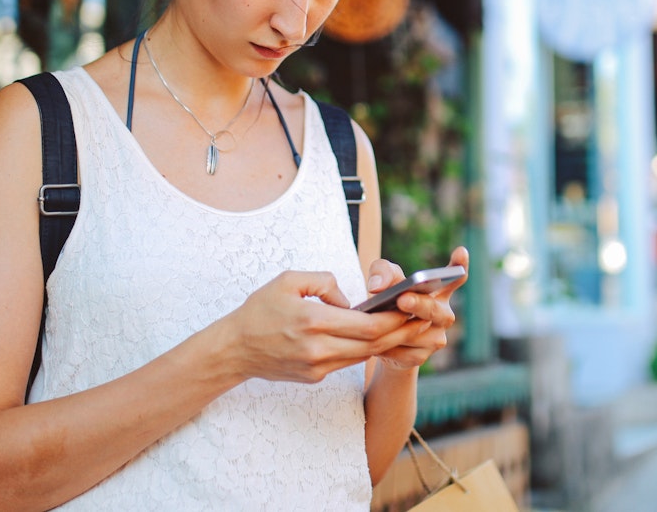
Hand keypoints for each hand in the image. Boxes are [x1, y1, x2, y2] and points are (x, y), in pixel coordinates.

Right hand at [222, 271, 412, 383]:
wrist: (235, 349)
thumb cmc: (260, 310)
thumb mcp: (289, 280)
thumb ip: (325, 282)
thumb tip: (349, 298)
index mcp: (313, 322)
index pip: (368, 325)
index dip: (395, 319)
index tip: (411, 308)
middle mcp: (318, 349)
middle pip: (373, 345)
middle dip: (400, 332)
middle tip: (421, 320)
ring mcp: (317, 367)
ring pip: (363, 356)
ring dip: (387, 343)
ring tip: (406, 328)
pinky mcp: (315, 377)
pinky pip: (347, 362)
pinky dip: (364, 350)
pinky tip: (376, 338)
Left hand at [363, 247, 468, 370]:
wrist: (381, 341)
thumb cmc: (388, 302)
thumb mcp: (383, 281)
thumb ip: (382, 272)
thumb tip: (377, 286)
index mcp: (439, 292)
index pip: (455, 278)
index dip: (460, 266)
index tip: (461, 251)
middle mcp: (443, 315)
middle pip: (434, 310)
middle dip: (419, 304)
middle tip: (403, 299)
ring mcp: (436, 338)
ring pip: (415, 333)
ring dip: (395, 328)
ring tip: (376, 324)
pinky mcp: (421, 357)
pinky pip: (402, 352)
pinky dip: (387, 346)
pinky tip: (375, 342)